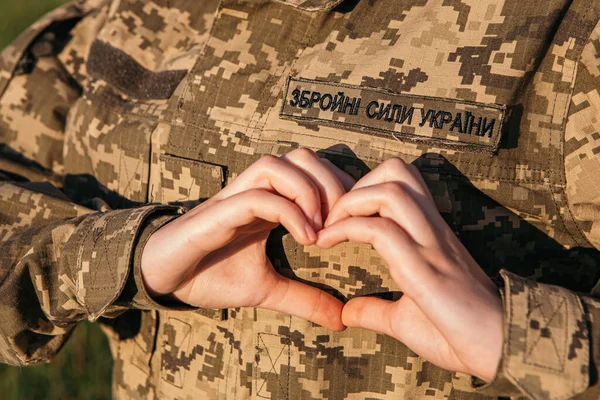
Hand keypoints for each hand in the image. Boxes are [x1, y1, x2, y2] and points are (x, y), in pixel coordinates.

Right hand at [141, 149, 354, 330]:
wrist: (164, 279)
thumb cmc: (212, 275)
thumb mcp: (267, 289)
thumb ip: (303, 297)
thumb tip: (341, 319)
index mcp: (272, 201)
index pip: (315, 169)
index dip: (342, 188)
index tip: (355, 225)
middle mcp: (257, 190)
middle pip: (303, 155)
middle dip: (333, 183)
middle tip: (344, 224)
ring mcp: (236, 197)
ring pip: (280, 164)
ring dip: (311, 192)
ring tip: (323, 231)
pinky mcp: (219, 211)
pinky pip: (258, 195)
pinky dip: (288, 211)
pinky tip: (306, 239)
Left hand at [317, 158, 502, 379]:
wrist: (502, 350)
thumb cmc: (458, 335)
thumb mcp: (406, 320)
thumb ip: (377, 310)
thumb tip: (346, 313)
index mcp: (428, 234)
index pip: (400, 182)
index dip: (362, 189)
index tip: (336, 219)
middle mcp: (430, 229)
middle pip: (396, 171)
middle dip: (355, 184)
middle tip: (329, 218)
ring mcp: (428, 245)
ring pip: (389, 191)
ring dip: (348, 202)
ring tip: (326, 229)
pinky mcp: (423, 268)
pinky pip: (381, 230)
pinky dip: (345, 229)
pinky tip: (326, 245)